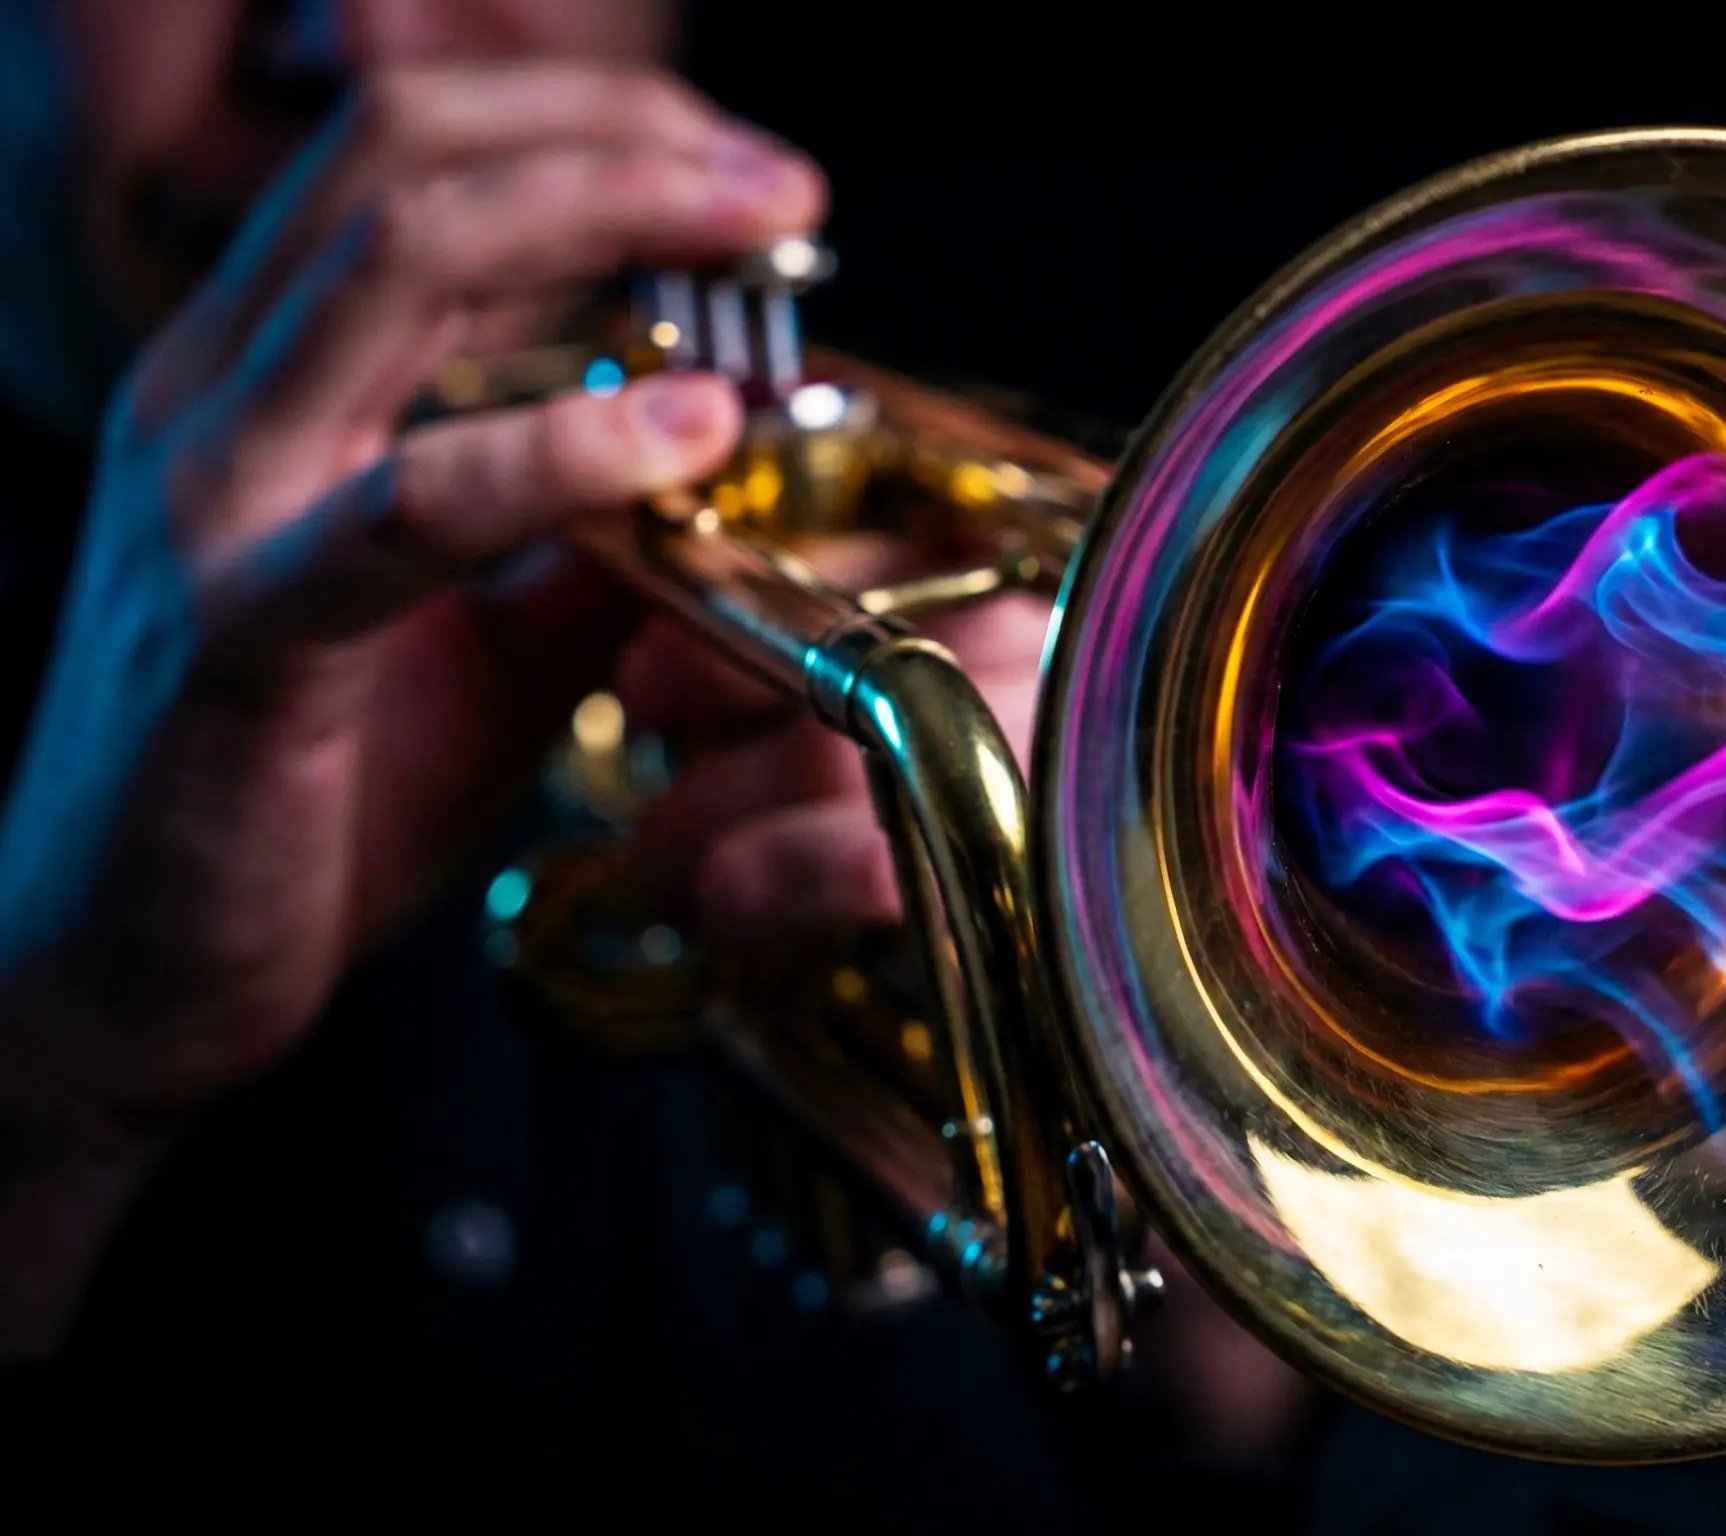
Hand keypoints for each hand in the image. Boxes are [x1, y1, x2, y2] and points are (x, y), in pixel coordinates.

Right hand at [0, 59, 823, 1351]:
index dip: (588, 127)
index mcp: (265, 377)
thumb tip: (724, 456)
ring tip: (761, 233)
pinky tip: (689, 431)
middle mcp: (218, 399)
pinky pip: (408, 507)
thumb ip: (584, 530)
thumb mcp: (483, 630)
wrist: (119, 978)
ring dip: (603, 215)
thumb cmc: (301, 795)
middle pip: (410, 164)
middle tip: (781, 181)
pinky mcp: (236, 634)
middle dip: (618, 137)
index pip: (411, 159)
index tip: (746, 172)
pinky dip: (564, 447)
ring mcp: (211, 502)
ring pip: (393, 264)